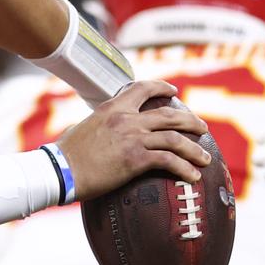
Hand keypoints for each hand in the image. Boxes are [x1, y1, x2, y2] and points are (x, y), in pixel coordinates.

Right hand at [55, 78, 209, 199]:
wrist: (60, 171)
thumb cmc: (66, 155)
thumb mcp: (84, 128)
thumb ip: (101, 124)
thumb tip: (105, 130)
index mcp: (112, 107)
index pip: (143, 88)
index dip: (162, 87)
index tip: (174, 90)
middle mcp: (126, 118)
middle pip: (170, 114)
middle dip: (191, 121)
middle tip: (202, 128)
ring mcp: (133, 137)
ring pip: (175, 138)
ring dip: (194, 149)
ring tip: (204, 158)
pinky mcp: (135, 159)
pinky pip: (169, 161)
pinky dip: (184, 168)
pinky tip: (192, 177)